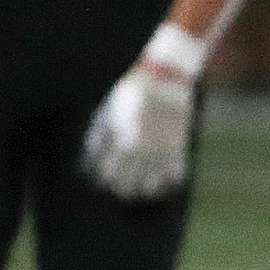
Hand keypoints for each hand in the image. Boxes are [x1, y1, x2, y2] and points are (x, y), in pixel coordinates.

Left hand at [80, 61, 196, 199]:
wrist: (165, 79)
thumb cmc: (132, 92)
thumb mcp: (110, 109)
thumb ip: (100, 133)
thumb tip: (91, 154)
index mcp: (121, 141)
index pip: (110, 174)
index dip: (107, 181)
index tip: (107, 182)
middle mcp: (140, 150)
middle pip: (130, 184)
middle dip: (124, 190)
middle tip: (123, 190)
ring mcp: (161, 150)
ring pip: (152, 184)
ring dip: (145, 189)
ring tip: (142, 189)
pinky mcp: (177, 146)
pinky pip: (174, 174)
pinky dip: (168, 181)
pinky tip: (163, 181)